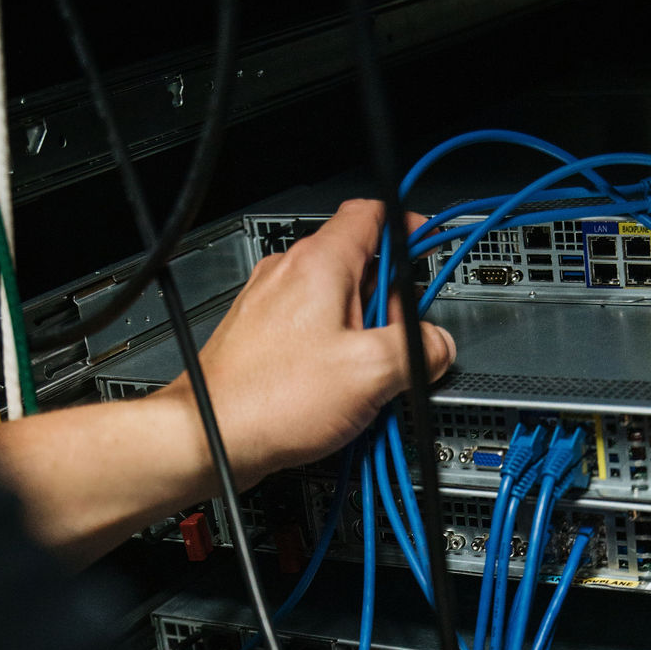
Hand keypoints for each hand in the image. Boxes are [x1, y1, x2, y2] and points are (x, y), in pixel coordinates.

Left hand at [166, 198, 456, 487]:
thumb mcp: (370, 373)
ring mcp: (271, 305)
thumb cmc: (271, 399)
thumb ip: (417, 350)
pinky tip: (338, 388)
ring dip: (364, 331)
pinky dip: (335, 350)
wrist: (214, 435)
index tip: (427, 244)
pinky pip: (313, 330)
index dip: (407, 225)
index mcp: (320, 264)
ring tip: (367, 373)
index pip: (372, 214)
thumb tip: (437, 345)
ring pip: (336, 302)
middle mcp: (289, 274)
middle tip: (402, 339)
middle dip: (391, 300)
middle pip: (359, 265)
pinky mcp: (262, 337)